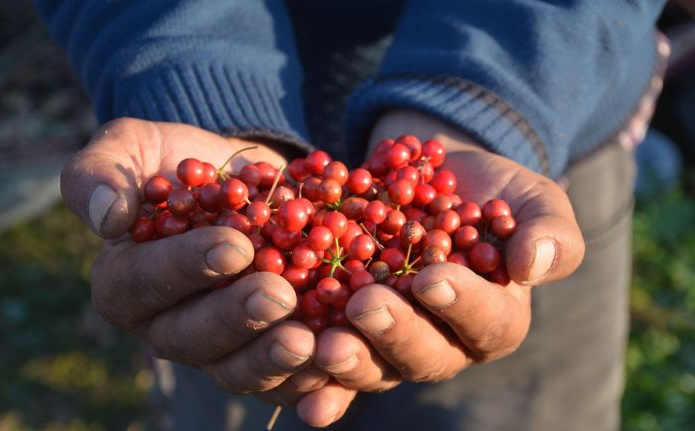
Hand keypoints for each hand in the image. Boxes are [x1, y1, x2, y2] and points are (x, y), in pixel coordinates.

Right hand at [61, 118, 318, 393]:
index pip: (144, 283)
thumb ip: (100, 173)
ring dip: (272, 359)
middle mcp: (167, 326)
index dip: (185, 268)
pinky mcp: (262, 351)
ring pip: (236, 370)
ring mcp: (218, 347)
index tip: (232, 247)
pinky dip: (308, 377)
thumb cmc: (181, 163)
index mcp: (125, 283)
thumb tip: (108, 217)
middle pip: (193, 338)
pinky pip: (281, 379)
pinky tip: (334, 358)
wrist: (243, 181)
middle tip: (278, 294)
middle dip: (237, 317)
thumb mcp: (133, 149)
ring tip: (309, 340)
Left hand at [304, 110, 584, 422]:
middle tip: (365, 306)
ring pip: (374, 366)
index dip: (461, 303)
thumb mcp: (530, 200)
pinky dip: (313, 377)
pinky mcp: (348, 331)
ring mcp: (392, 341)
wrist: (427, 178)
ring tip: (320, 343)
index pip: (486, 321)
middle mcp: (444, 342)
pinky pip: (331, 361)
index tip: (432, 277)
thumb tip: (534, 264)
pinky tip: (296, 389)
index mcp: (494, 318)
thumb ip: (549, 232)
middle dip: (395, 333)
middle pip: (424, 354)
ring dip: (347, 360)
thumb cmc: (487, 192)